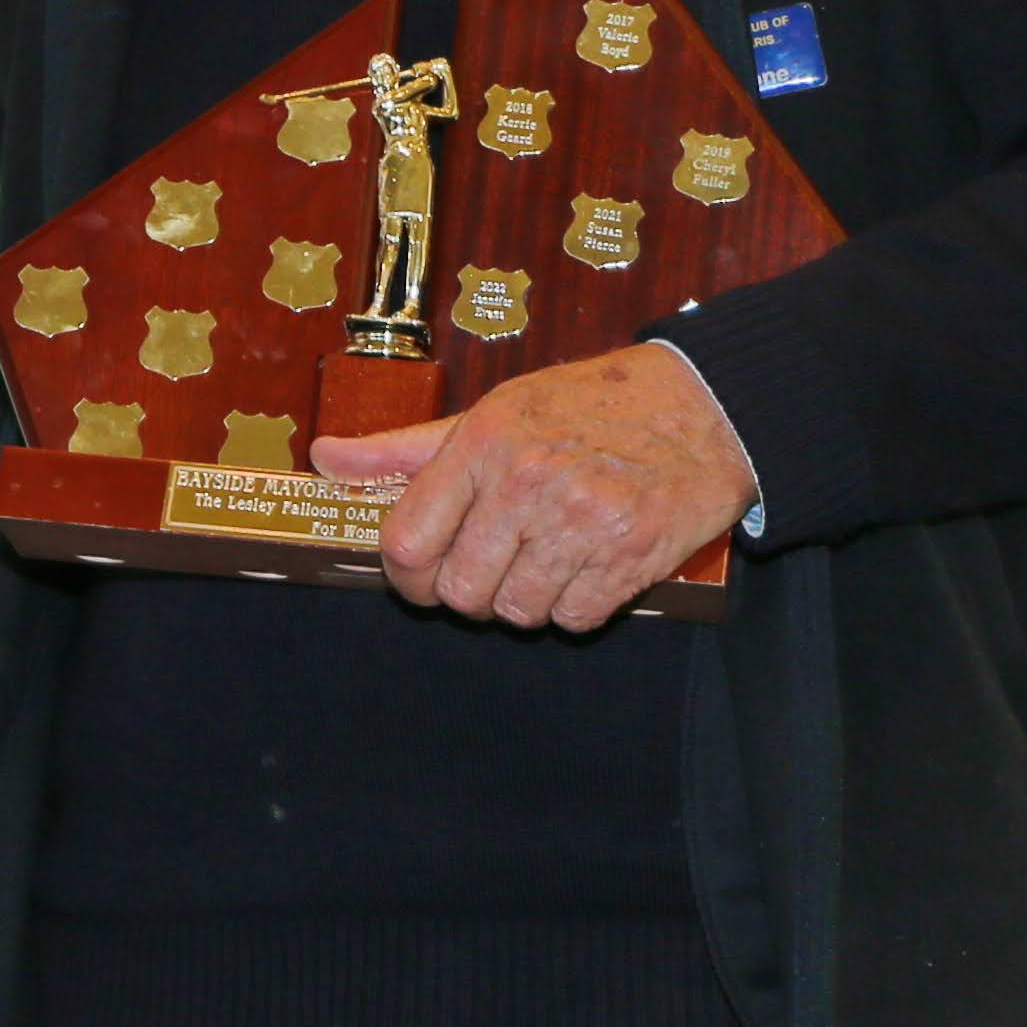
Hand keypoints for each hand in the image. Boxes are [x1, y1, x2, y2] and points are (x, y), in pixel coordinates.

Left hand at [310, 341, 755, 630]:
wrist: (703, 406)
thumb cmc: (585, 407)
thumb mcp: (491, 412)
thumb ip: (404, 450)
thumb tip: (323, 458)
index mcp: (482, 443)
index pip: (407, 542)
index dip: (406, 574)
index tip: (422, 573)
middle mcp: (527, 481)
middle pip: (460, 592)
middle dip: (472, 590)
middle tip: (498, 561)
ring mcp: (581, 521)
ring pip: (516, 613)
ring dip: (527, 598)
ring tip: (550, 553)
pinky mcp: (630, 555)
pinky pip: (574, 619)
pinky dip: (577, 604)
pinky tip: (589, 562)